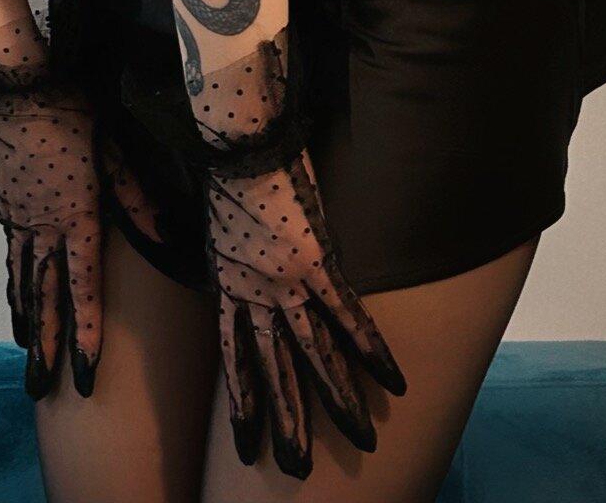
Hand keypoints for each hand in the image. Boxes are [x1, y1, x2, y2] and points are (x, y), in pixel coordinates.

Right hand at [0, 0, 163, 399]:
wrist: (18, 87)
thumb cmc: (73, 113)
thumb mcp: (113, 152)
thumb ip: (138, 197)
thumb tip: (169, 233)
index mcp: (75, 218)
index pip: (82, 288)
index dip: (84, 333)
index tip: (84, 374)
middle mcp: (43, 228)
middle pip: (44, 298)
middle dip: (44, 346)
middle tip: (40, 388)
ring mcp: (19, 217)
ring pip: (23, 280)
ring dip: (26, 319)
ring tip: (26, 351)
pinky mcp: (6, 203)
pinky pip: (11, 254)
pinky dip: (13, 283)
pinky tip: (15, 295)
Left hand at [194, 24, 407, 476]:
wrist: (235, 137)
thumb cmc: (220, 166)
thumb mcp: (212, 218)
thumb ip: (225, 248)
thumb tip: (231, 259)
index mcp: (227, 283)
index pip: (236, 357)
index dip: (245, 401)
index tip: (247, 443)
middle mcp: (255, 293)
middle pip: (275, 369)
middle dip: (288, 421)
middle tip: (296, 468)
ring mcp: (287, 281)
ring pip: (313, 355)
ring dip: (336, 401)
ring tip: (359, 441)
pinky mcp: (317, 261)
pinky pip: (347, 314)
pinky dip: (371, 348)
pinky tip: (393, 380)